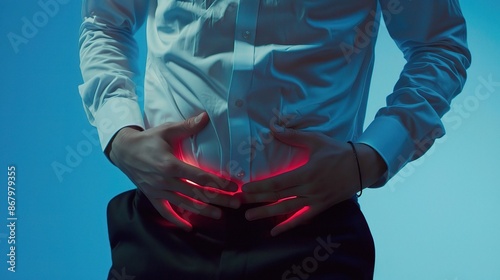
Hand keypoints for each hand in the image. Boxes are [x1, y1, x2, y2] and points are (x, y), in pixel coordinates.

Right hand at [109, 112, 239, 231]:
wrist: (123, 151)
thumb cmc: (148, 139)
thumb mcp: (167, 130)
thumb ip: (187, 126)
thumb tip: (206, 116)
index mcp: (171, 165)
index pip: (200, 177)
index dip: (219, 183)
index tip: (234, 187)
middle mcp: (165, 181)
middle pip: (197, 193)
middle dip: (218, 200)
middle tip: (235, 204)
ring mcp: (158, 191)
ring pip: (184, 204)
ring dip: (203, 211)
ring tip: (219, 215)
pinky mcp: (151, 196)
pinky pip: (165, 212)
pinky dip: (176, 221)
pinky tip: (188, 227)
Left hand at [240, 124, 384, 235]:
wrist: (362, 166)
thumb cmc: (338, 151)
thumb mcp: (316, 140)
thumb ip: (294, 136)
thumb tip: (273, 128)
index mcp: (307, 172)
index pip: (278, 183)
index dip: (260, 187)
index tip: (245, 188)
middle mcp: (310, 189)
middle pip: (279, 197)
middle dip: (258, 200)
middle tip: (240, 202)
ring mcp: (316, 200)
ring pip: (288, 209)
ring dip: (268, 213)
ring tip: (250, 216)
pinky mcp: (322, 206)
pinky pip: (303, 218)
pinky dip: (288, 225)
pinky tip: (275, 231)